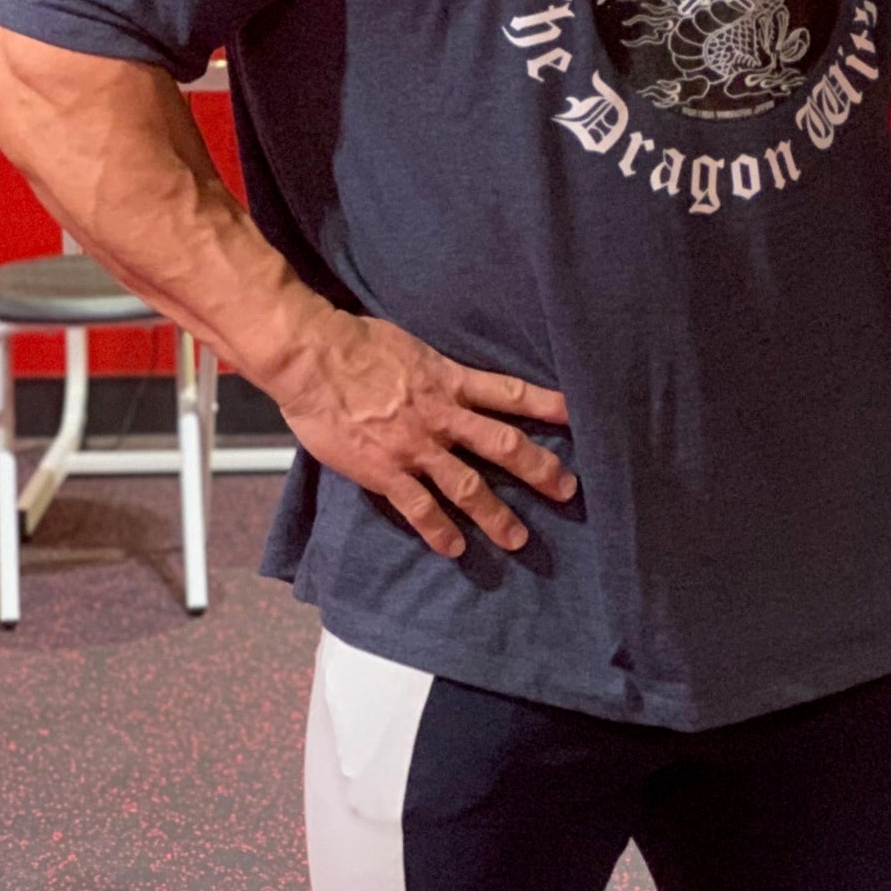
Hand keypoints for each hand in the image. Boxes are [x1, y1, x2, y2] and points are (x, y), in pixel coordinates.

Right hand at [268, 309, 574, 559]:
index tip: (577, 415)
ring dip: (496, 515)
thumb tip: (443, 376)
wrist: (313, 358)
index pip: (509, 392)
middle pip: (503, 444)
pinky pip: (419, 508)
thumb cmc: (356, 342)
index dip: (547, 404)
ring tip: (517, 539)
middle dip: (539, 469)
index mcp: (449, 379)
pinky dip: (438, 530)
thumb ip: (433, 369)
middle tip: (566, 490)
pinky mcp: (385, 471)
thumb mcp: (411, 346)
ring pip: (468, 486)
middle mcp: (442, 415)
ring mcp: (415, 447)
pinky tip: (454, 548)